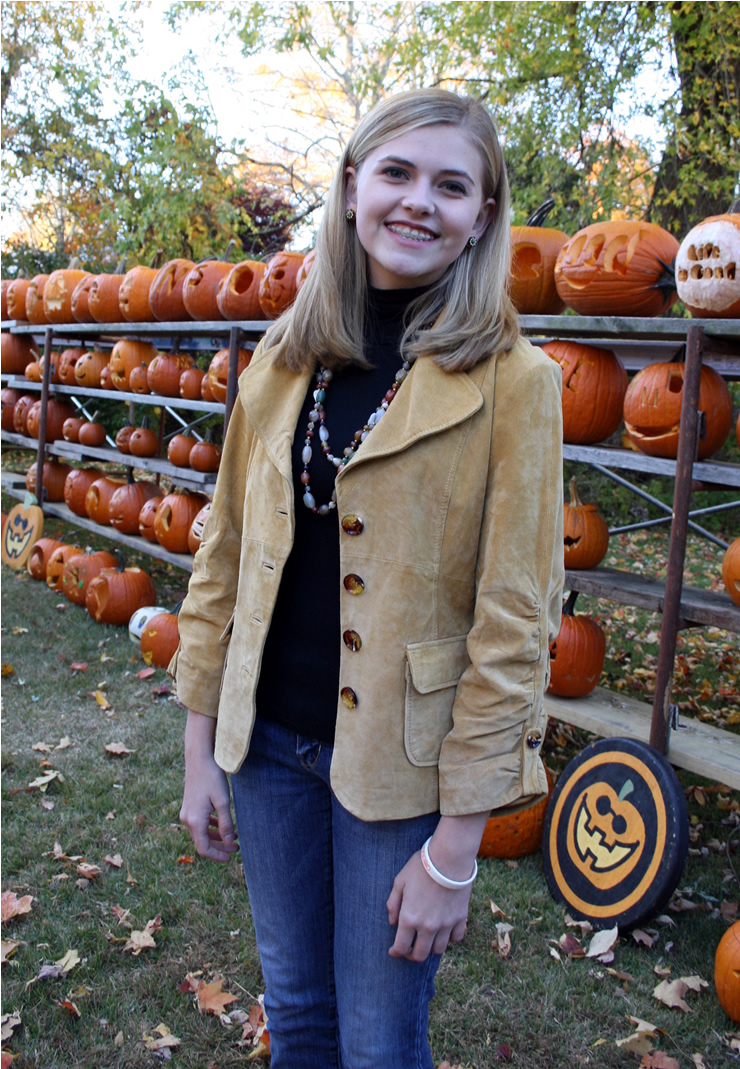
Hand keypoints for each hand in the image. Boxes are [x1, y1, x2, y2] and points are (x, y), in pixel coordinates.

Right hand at [180, 709, 238, 862]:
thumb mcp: (223, 801)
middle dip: (220, 846)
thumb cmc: (212, 778)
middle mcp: (187, 819)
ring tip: (233, 837)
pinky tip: (222, 824)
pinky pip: (200, 823)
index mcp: (195, 821)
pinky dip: (211, 827)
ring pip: (201, 833)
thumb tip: (229, 842)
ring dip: (216, 836)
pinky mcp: (189, 806)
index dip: (218, 856)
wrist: (198, 759)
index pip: (204, 848)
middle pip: (203, 842)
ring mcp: (187, 813)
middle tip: (236, 847)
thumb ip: (226, 823)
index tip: (231, 857)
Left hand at [386, 811, 488, 961]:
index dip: (396, 952)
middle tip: (409, 948)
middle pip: (420, 955)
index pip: (401, 947)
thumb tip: (392, 922)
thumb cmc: (421, 867)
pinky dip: (449, 938)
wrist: (449, 858)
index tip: (394, 951)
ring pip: (438, 950)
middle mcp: (428, 926)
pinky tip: (444, 930)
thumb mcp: (400, 881)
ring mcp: (445, 924)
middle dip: (412, 954)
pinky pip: (455, 939)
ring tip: (426, 939)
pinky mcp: (460, 919)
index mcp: (410, 918)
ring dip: (430, 947)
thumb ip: (393, 903)